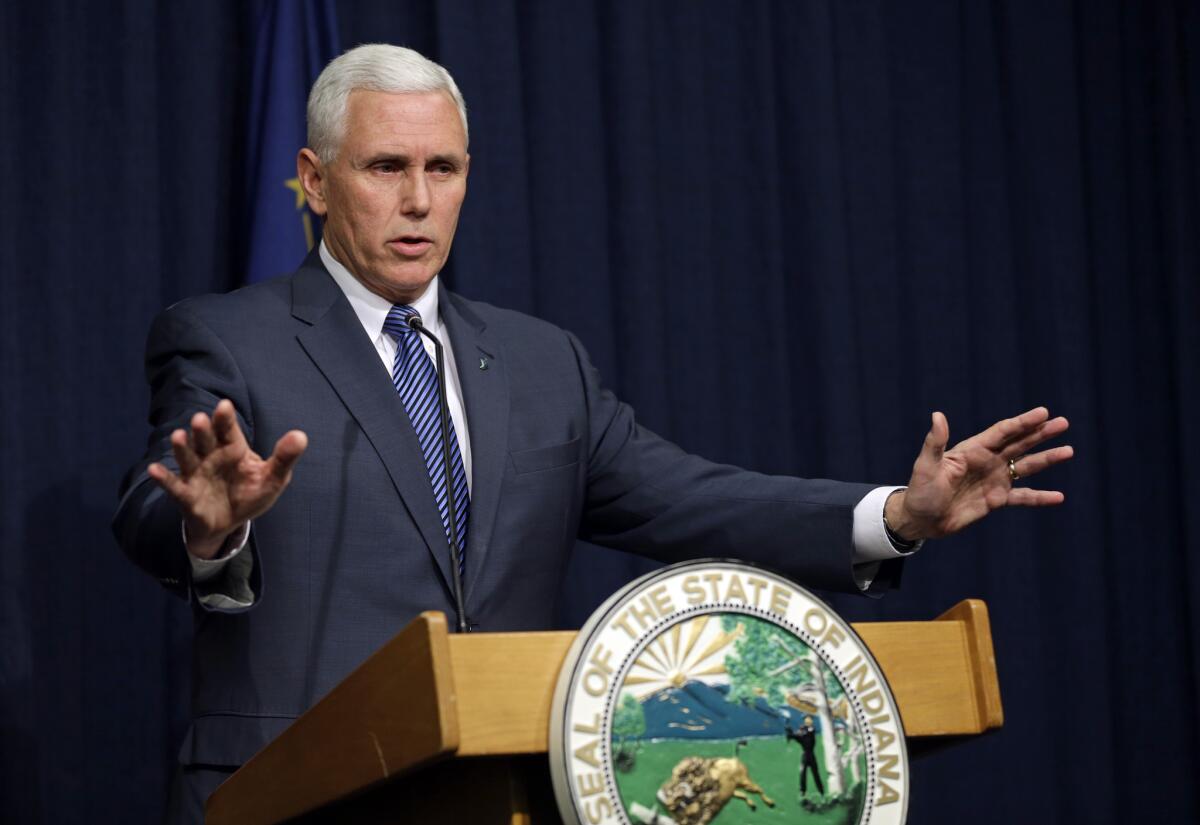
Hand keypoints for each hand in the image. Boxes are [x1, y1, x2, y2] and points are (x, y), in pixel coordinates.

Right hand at [147, 399, 307, 558]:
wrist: (230, 522)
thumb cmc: (251, 493)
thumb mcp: (273, 478)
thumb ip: (284, 458)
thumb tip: (301, 436)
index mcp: (233, 448)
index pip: (228, 430)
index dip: (225, 419)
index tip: (225, 406)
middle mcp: (212, 456)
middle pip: (206, 440)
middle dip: (203, 431)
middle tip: (200, 419)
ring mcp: (197, 474)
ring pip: (188, 458)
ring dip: (182, 448)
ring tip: (178, 436)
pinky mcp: (186, 495)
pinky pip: (173, 486)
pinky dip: (163, 478)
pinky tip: (154, 470)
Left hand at [885, 406, 1072, 540]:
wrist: (921, 520)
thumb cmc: (920, 490)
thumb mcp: (926, 466)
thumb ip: (935, 442)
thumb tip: (937, 415)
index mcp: (972, 449)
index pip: (1002, 432)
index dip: (1022, 422)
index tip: (1043, 412)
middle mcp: (987, 461)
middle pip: (1019, 444)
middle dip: (1041, 433)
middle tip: (1063, 423)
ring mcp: (994, 480)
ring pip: (1026, 466)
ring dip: (1047, 459)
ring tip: (1068, 451)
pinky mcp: (997, 500)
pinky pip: (1023, 497)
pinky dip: (1040, 497)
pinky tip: (1059, 497)